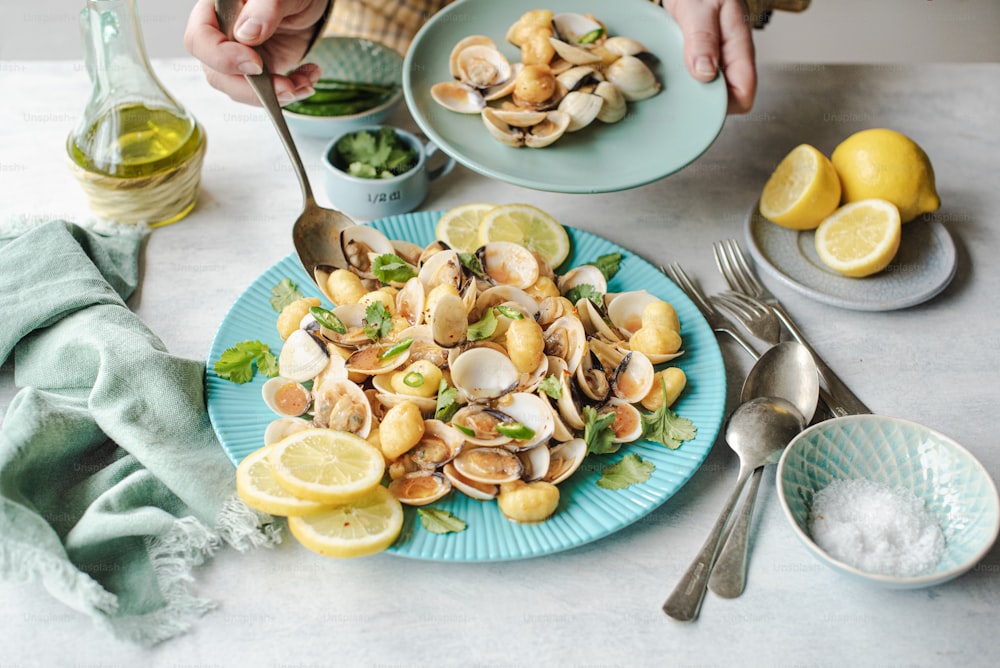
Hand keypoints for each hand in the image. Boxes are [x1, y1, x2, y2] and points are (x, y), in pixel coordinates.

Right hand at [184, 0, 328, 105]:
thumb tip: (246, 34)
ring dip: (275, 95)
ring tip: (306, 83)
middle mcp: (222, 36)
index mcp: (216, 10)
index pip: (200, 40)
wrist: (307, 3)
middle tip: (287, 88)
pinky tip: (308, 77)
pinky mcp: (258, 71)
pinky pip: (264, 93)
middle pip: (217, 74)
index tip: (256, 64)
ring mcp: (238, 57)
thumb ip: (264, 8)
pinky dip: (289, 92)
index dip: (223, 58)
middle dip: (253, 90)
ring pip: (241, 90)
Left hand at [662, 0, 756, 112]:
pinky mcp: (698, 56)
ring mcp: (714, 58)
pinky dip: (681, 81)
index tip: (697, 100)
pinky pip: (694, 78)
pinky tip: (666, 75)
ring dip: (690, 92)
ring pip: (708, 90)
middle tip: (676, 94)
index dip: (724, 104)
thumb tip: (705, 74)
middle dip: (703, 102)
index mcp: (738, 46)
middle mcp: (729, 57)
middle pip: (725, 98)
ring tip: (670, 84)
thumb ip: (703, 38)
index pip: (744, 92)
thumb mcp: (699, 7)